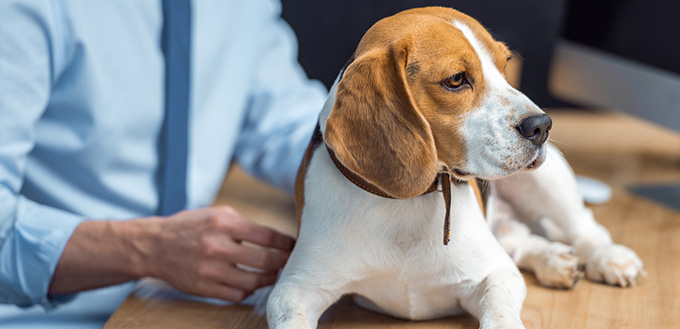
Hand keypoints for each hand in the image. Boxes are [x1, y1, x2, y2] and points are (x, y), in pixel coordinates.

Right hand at [142, 206, 294, 301]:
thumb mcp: (218, 214)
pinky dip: (248, 289)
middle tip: (290, 261)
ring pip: (254, 282)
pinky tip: (251, 282)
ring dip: (269, 278)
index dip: (286, 243)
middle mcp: (217, 247)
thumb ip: (245, 224)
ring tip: (274, 273)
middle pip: (265, 261)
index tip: (293, 245)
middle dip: (283, 262)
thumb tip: (276, 237)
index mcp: (223, 224)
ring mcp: (210, 270)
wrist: (155, 246)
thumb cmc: (191, 227)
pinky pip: (237, 294)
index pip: (267, 236)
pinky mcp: (204, 288)